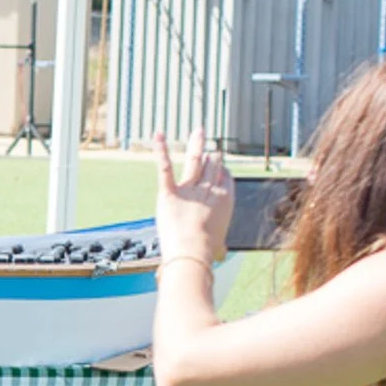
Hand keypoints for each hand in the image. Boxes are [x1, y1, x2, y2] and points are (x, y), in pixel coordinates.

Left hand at [154, 135, 232, 262]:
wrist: (192, 252)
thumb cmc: (206, 252)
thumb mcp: (219, 244)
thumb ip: (219, 243)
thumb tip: (222, 253)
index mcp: (226, 199)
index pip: (226, 177)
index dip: (223, 170)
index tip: (221, 164)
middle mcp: (209, 190)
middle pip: (212, 167)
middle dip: (212, 157)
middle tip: (212, 148)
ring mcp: (189, 189)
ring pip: (195, 161)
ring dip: (197, 145)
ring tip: (199, 132)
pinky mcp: (169, 193)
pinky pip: (165, 167)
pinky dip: (161, 150)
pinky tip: (159, 135)